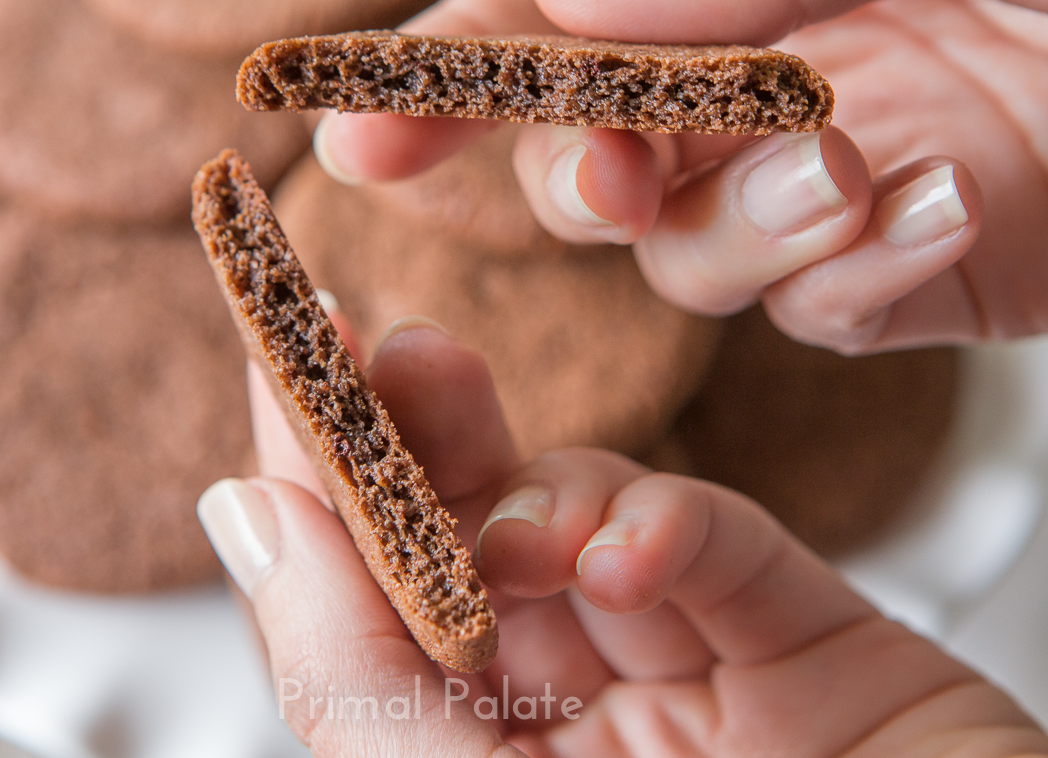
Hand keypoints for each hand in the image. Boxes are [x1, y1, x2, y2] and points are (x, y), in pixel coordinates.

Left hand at [198, 322, 1047, 755]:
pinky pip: (724, 548)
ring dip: (532, 479)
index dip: (311, 484)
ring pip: (580, 520)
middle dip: (406, 436)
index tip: (276, 358)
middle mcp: (567, 728)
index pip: (360, 613)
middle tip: (356, 330)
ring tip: (500, 479)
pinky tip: (631, 560)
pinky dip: (671, 529)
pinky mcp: (808, 642)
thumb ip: (357, 682)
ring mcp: (687, 679)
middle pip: (461, 544)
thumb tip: (239, 517)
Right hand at [313, 0, 1047, 352]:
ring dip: (746, 228)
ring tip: (853, 170)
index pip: (569, 16)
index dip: (452, 70)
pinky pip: (836, 314)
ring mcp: (863, 180)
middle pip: (602, 155)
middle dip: (577, 173)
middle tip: (612, 171)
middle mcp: (797, 68)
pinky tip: (944, 211)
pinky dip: (859, 283)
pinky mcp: (945, 275)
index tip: (350, 118)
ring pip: (705, 256)